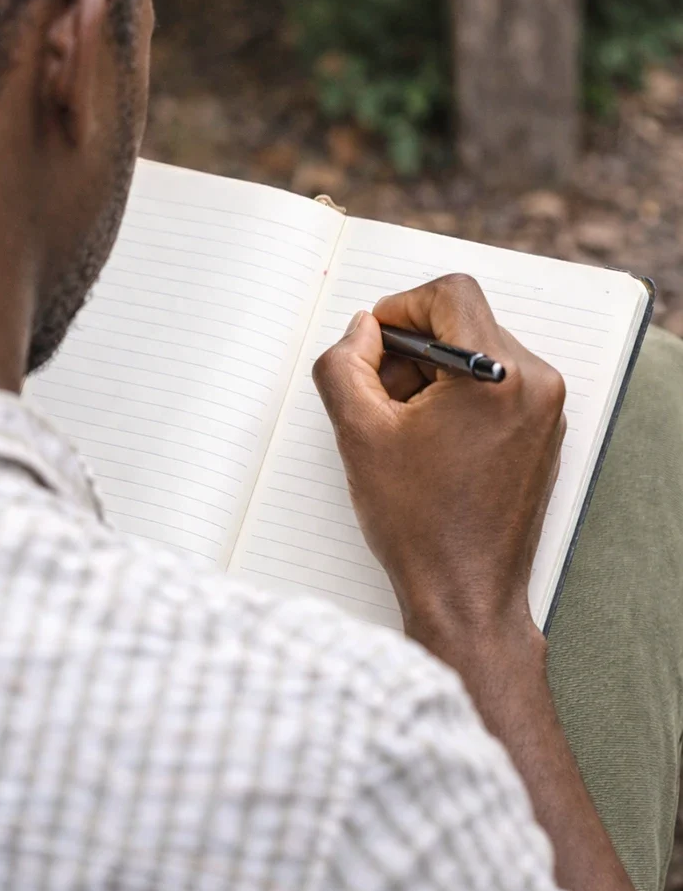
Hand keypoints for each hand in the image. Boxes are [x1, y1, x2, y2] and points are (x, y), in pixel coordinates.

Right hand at [313, 274, 566, 666]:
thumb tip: (361, 331)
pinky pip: (496, 386)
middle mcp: (534, 384)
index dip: (401, 307)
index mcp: (497, 376)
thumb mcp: (358, 434)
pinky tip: (428, 444)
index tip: (374, 341)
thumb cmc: (419, 525)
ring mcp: (547, 410)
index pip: (450, 294)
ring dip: (431, 377)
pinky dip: (457, 399)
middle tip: (378, 396)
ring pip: (478, 355)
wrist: (466, 596)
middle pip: (464, 324)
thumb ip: (345, 364)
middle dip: (411, 351)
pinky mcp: (544, 433)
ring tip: (401, 429)